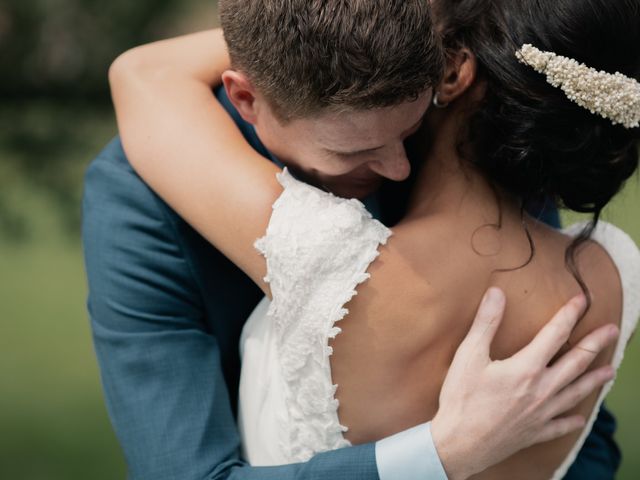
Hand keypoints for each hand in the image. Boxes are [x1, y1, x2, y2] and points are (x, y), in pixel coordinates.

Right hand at [431, 287, 618, 479]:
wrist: (460, 444)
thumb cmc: (462, 398)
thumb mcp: (468, 355)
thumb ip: (486, 323)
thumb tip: (497, 293)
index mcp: (526, 368)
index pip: (554, 334)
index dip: (569, 315)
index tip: (582, 300)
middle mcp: (541, 390)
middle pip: (576, 363)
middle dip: (595, 344)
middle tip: (612, 330)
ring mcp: (541, 413)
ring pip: (576, 393)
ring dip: (594, 380)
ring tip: (610, 371)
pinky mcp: (535, 432)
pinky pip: (560, 425)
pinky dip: (572, 420)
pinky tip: (579, 418)